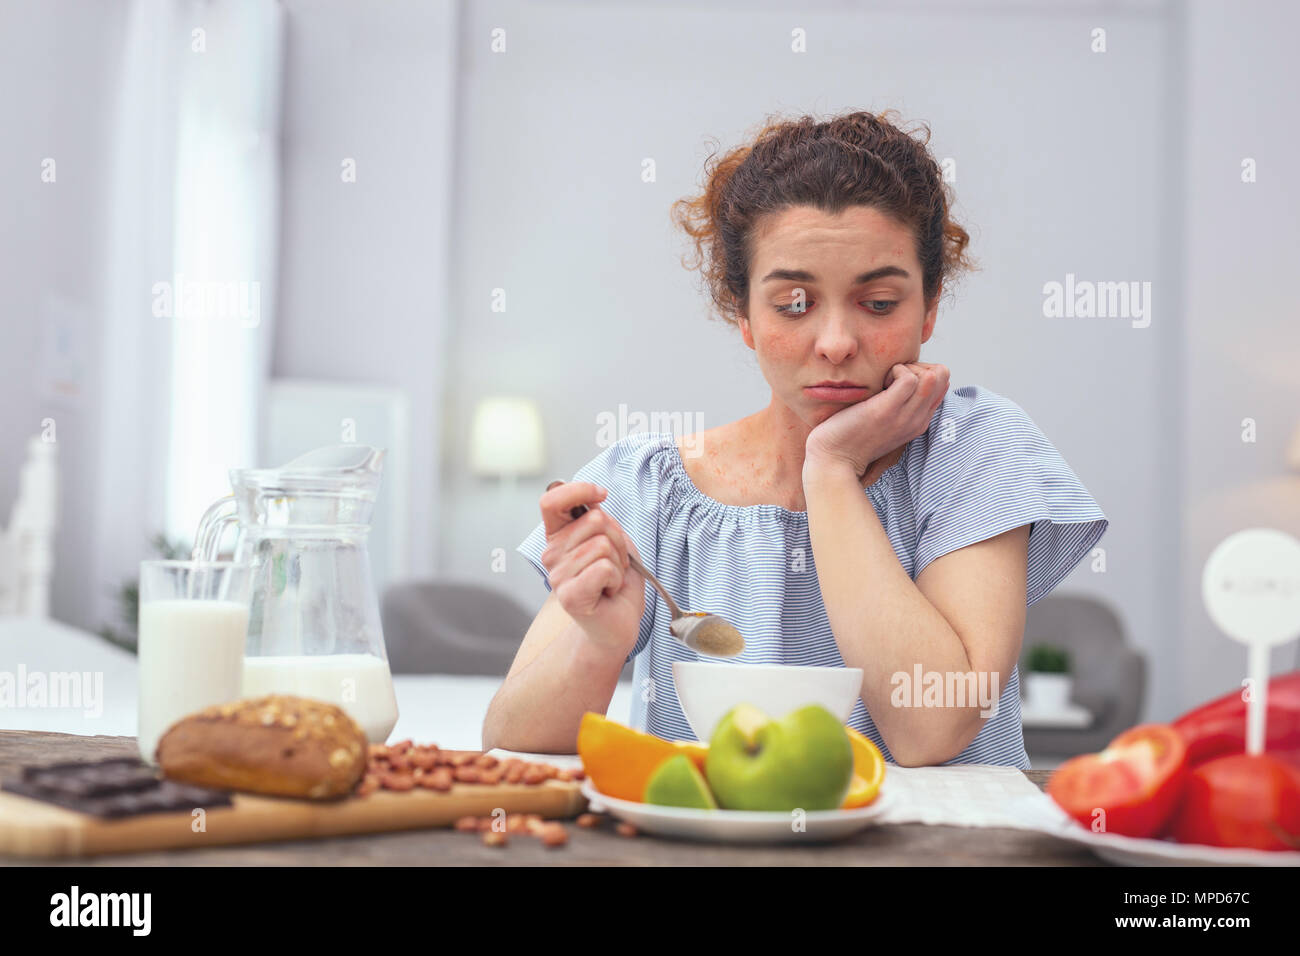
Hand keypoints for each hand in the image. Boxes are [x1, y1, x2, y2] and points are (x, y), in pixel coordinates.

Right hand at [537, 480, 645, 651]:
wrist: (619, 620)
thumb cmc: (615, 579)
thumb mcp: (612, 538)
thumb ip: (598, 517)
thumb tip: (592, 500)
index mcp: (558, 535)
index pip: (551, 500)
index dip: (578, 490)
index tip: (601, 495)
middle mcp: (551, 553)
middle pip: (594, 520)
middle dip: (617, 539)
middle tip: (613, 562)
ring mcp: (557, 575)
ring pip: (602, 545)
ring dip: (618, 562)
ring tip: (611, 578)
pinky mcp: (569, 596)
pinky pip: (603, 568)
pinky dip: (616, 578)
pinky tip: (608, 590)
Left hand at [804, 362, 949, 480]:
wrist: (834, 459)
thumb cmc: (851, 435)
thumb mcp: (884, 419)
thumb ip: (898, 403)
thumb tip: (901, 374)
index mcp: (919, 422)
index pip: (942, 384)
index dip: (922, 371)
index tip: (897, 380)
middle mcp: (918, 420)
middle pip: (943, 376)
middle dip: (918, 365)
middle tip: (892, 378)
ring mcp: (905, 416)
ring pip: (932, 376)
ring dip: (907, 368)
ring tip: (885, 381)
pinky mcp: (888, 410)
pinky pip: (909, 377)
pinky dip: (895, 370)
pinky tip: (879, 383)